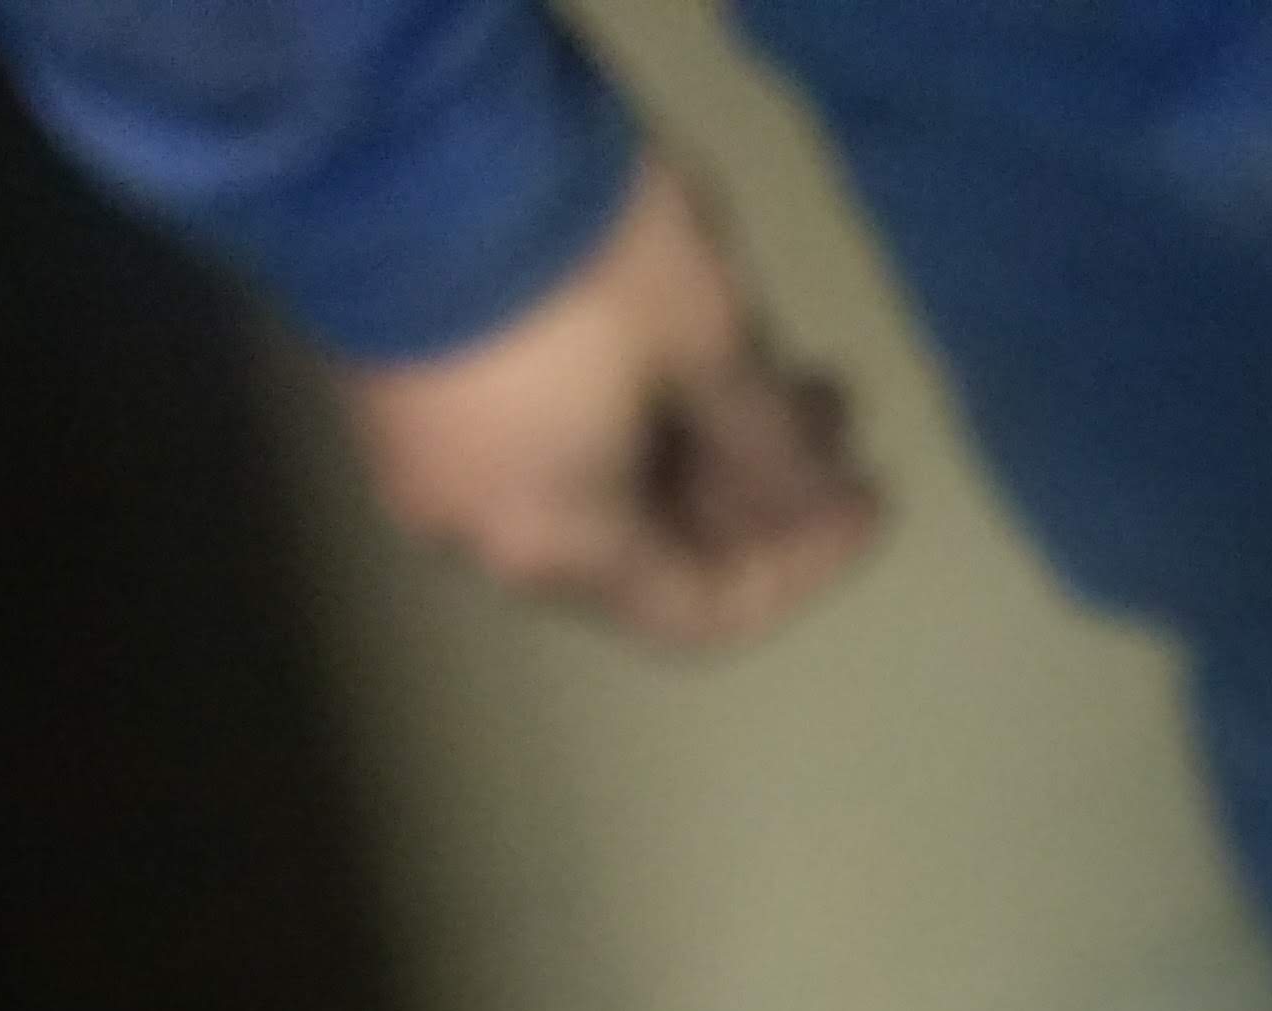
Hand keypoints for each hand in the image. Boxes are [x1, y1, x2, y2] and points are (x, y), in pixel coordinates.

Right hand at [348, 155, 878, 649]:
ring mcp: (430, 466)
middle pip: (646, 549)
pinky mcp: (403, 392)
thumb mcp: (705, 342)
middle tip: (828, 414)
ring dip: (693, 445)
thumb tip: (820, 499)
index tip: (870, 500)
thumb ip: (773, 442)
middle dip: (752, 490)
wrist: (402, 137)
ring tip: (773, 368)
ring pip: (591, 488)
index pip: (700, 611)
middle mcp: (483, 536)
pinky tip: (679, 348)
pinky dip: (618, 416)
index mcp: (558, 549)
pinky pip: (534, 441)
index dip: (800, 567)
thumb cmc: (579, 258)